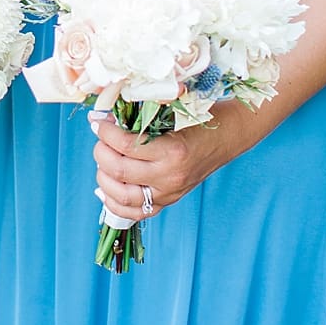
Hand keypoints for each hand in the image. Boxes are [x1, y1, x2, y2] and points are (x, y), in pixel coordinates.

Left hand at [90, 109, 237, 223]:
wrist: (228, 136)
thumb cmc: (199, 119)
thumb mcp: (172, 112)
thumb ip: (139, 117)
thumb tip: (104, 118)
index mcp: (172, 151)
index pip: (124, 145)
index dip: (104, 132)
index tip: (97, 123)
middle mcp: (170, 176)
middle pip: (118, 171)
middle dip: (100, 152)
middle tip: (101, 140)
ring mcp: (169, 192)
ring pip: (122, 195)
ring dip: (103, 177)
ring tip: (104, 161)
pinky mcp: (168, 200)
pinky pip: (135, 212)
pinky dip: (114, 203)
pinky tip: (106, 188)